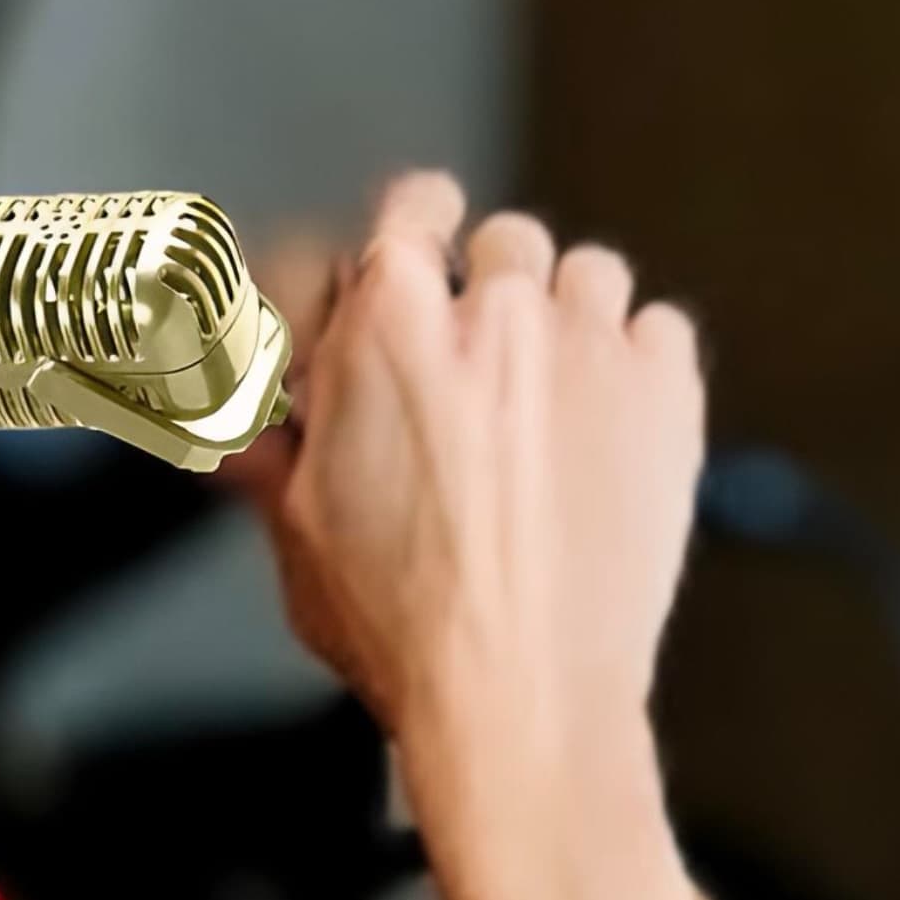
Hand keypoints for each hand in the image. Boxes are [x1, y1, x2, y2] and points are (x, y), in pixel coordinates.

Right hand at [236, 172, 706, 756]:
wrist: (521, 695)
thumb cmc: (401, 626)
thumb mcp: (296, 527)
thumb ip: (269, 439)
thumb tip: (232, 406)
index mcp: (387, 326)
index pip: (413, 204)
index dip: (418, 234)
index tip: (424, 263)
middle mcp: (493, 311)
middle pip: (503, 240)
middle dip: (489, 295)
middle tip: (478, 375)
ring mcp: (590, 344)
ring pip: (587, 274)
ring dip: (566, 321)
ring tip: (548, 404)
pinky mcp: (667, 392)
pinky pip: (659, 329)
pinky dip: (636, 366)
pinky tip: (606, 428)